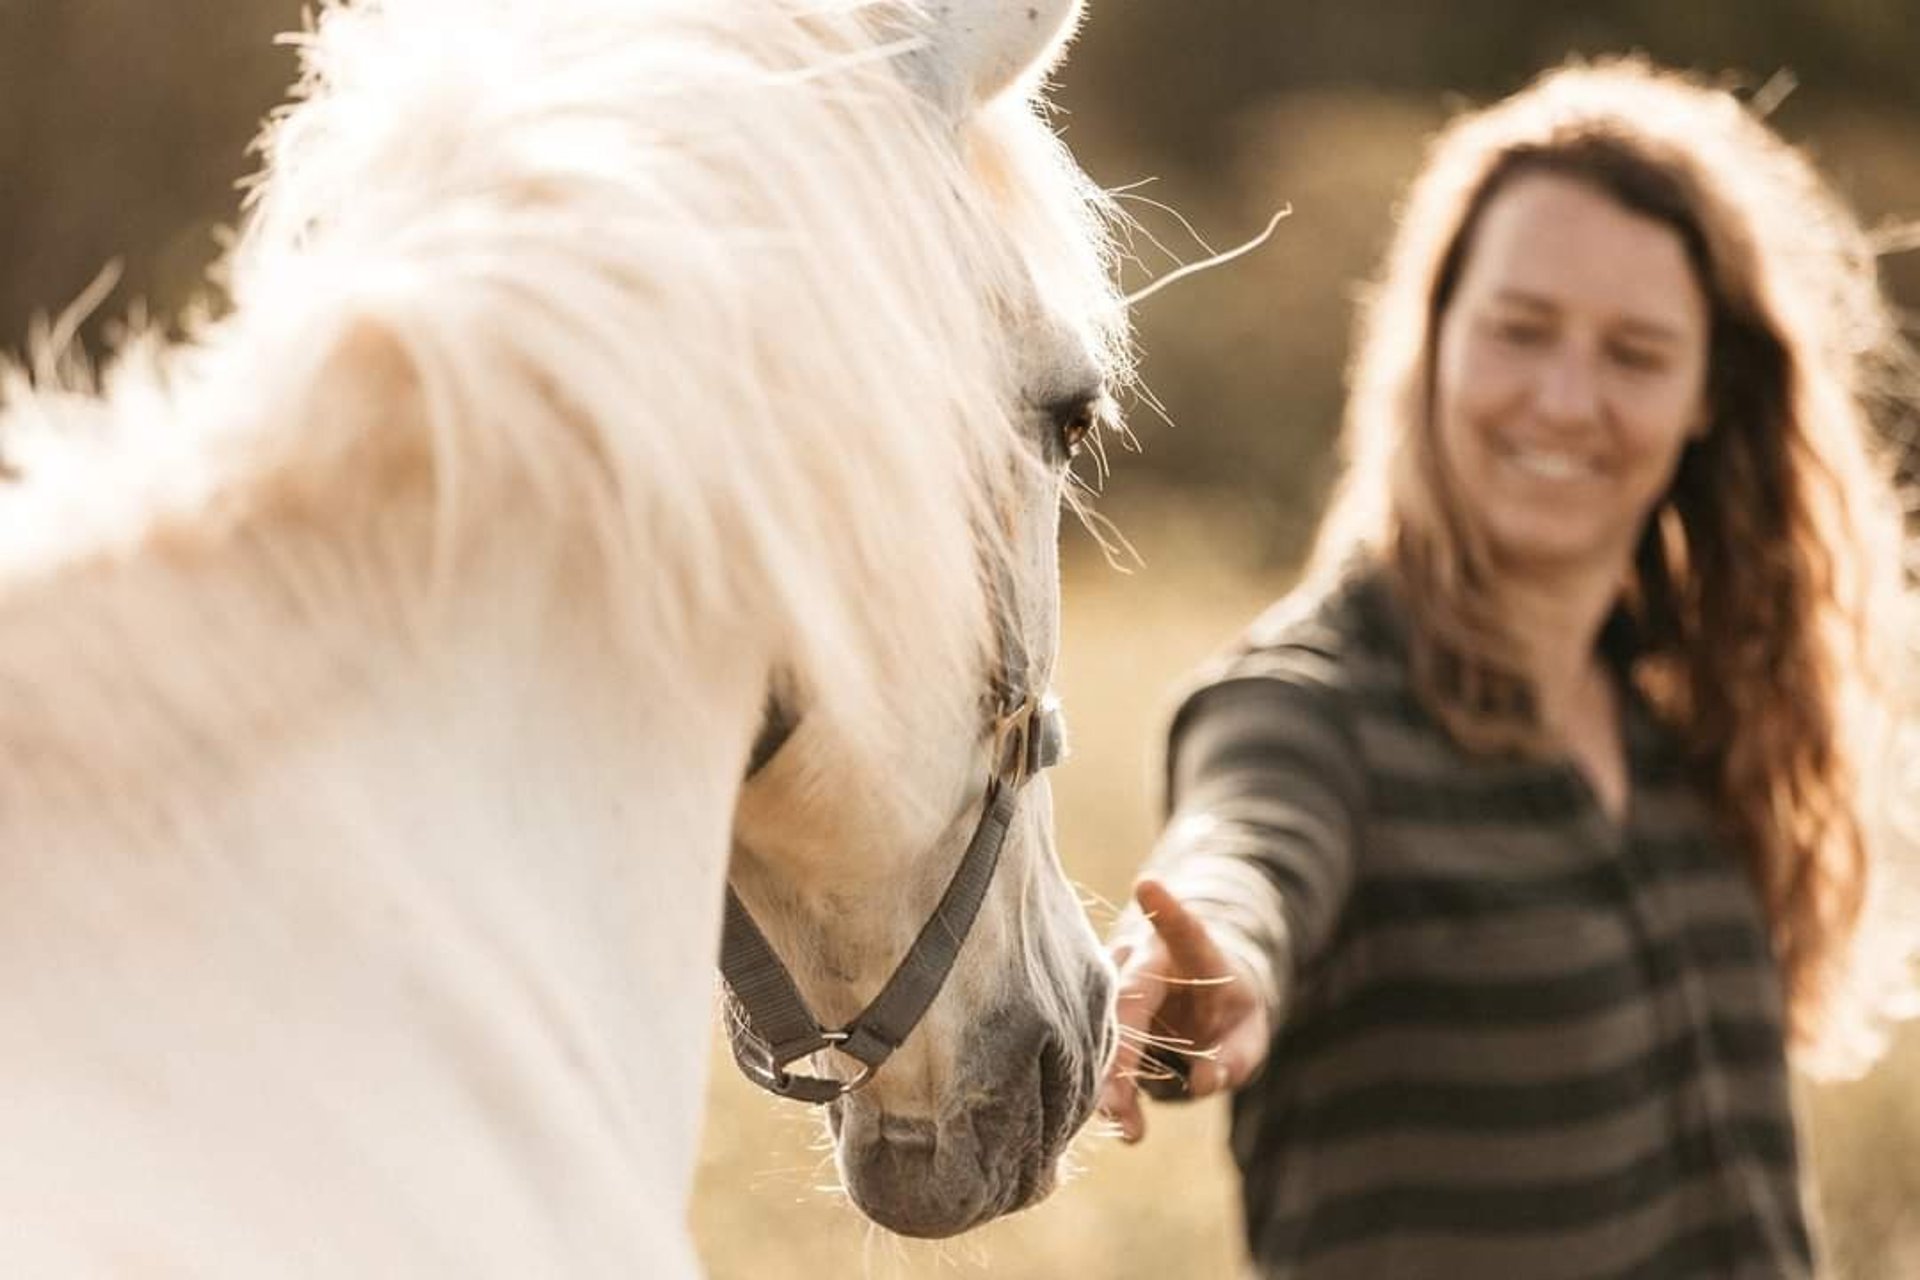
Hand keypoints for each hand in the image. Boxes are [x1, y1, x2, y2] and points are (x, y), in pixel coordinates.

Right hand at [1097, 878, 1271, 1143]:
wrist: (1195, 995)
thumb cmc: (1229, 1008)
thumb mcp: (1251, 1032)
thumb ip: (1238, 1056)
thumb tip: (1203, 1082)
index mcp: (1193, 951)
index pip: (1182, 929)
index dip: (1166, 910)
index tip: (1147, 885)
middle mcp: (1142, 958)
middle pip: (1126, 1002)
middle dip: (1121, 1059)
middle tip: (1123, 1114)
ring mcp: (1112, 981)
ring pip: (1101, 1028)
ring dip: (1109, 1082)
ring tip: (1130, 1131)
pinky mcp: (1094, 1009)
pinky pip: (1092, 1046)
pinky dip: (1103, 1085)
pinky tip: (1117, 1120)